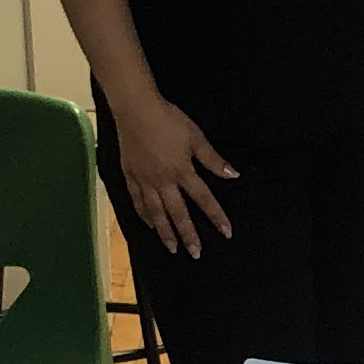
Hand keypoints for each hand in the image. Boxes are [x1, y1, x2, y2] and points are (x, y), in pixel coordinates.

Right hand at [112, 97, 236, 258]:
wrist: (136, 110)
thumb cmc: (169, 120)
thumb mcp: (196, 137)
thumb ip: (213, 160)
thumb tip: (233, 176)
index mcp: (182, 172)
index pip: (204, 199)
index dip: (216, 217)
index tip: (226, 233)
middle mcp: (163, 182)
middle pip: (178, 214)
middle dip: (188, 235)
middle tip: (195, 254)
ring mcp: (144, 181)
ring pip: (155, 213)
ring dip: (165, 232)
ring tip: (171, 248)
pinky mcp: (129, 175)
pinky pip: (136, 201)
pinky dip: (143, 215)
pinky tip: (148, 224)